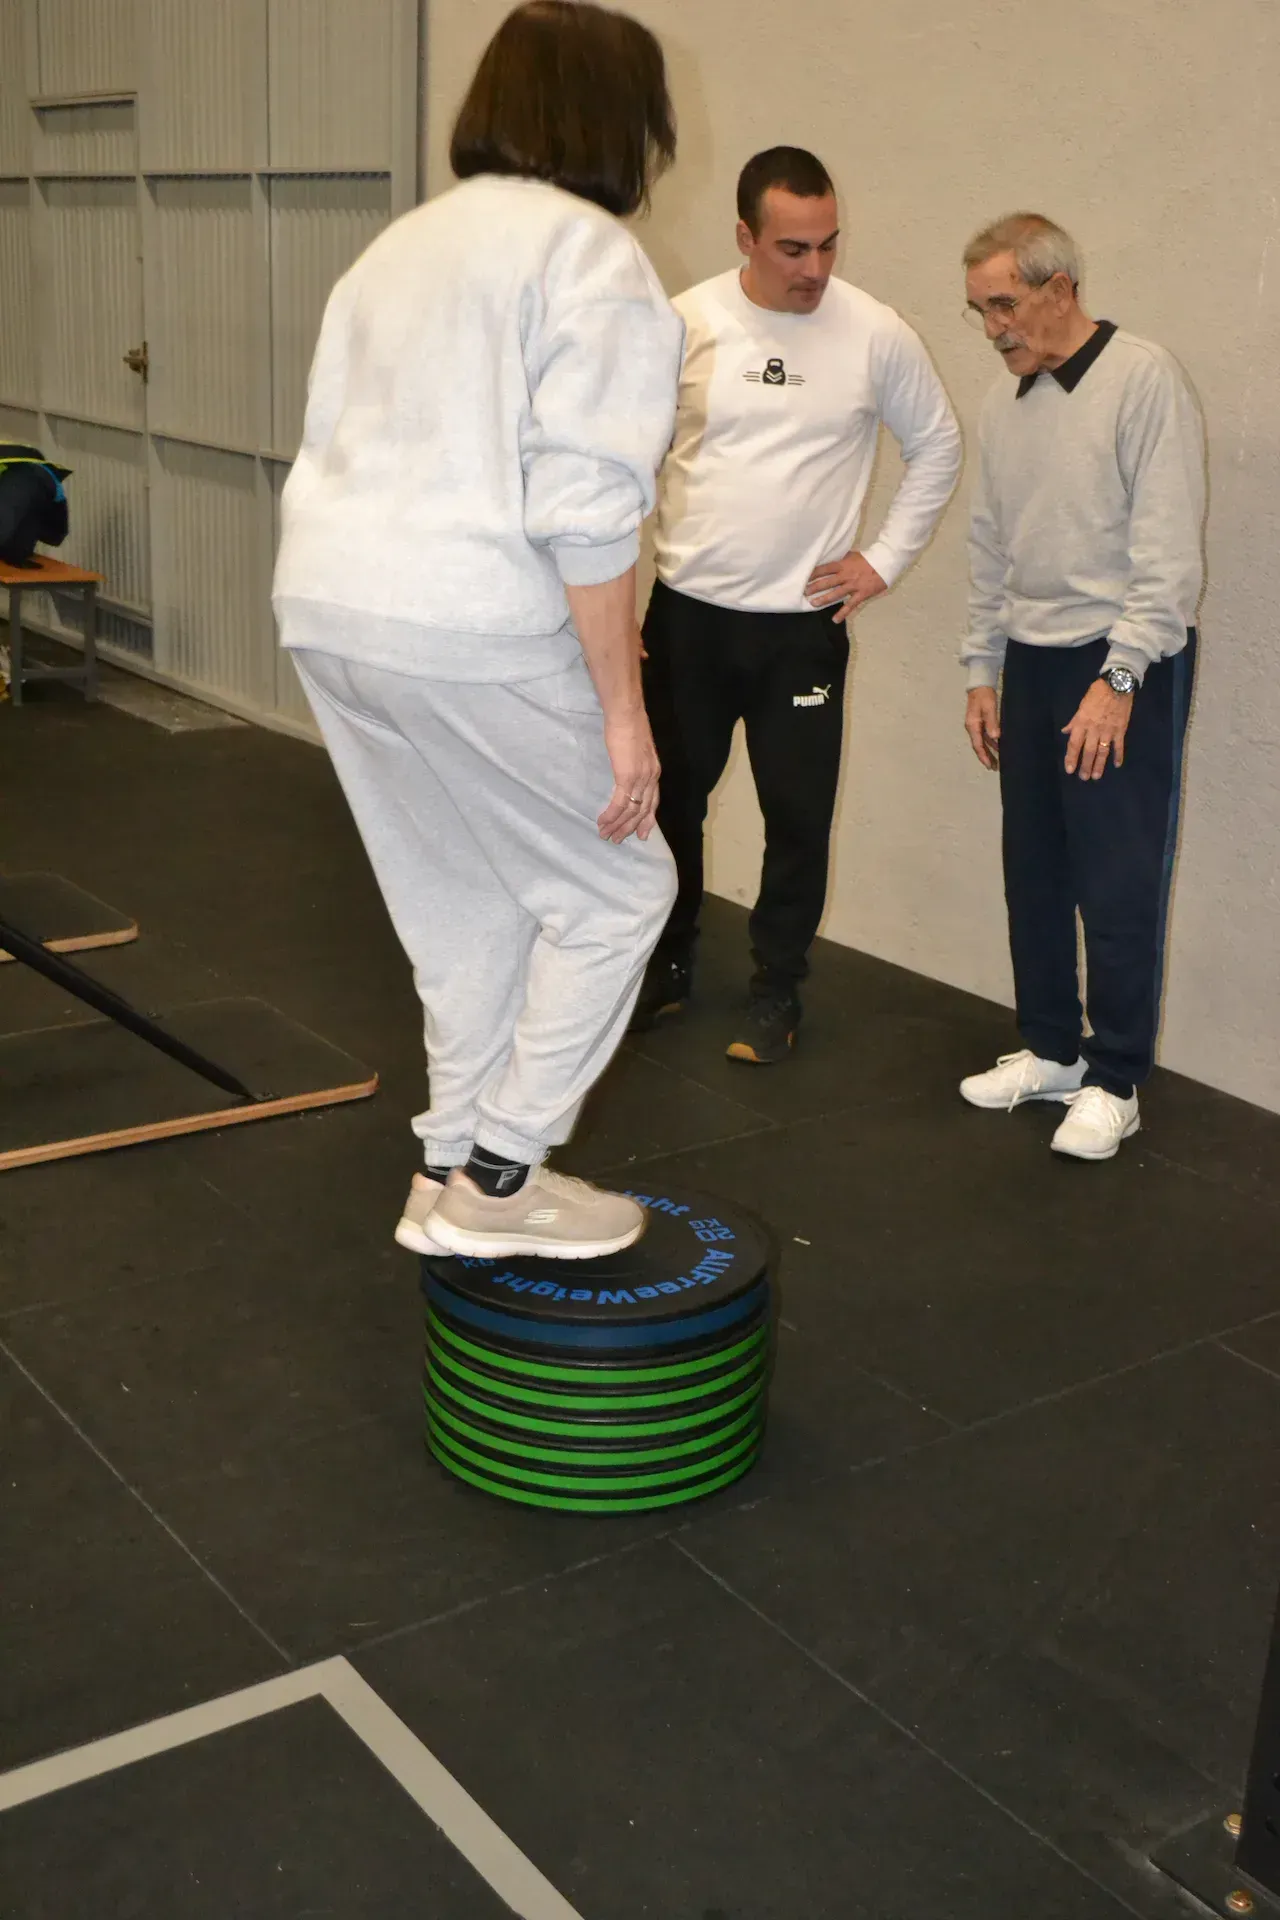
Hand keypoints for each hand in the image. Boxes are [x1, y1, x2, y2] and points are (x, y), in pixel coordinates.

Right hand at [599, 709, 659, 843]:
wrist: (626, 714)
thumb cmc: (628, 725)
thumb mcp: (636, 748)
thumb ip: (635, 761)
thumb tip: (627, 767)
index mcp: (654, 771)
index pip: (653, 802)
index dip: (647, 819)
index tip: (642, 834)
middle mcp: (651, 778)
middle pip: (643, 810)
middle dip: (630, 827)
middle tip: (618, 839)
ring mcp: (640, 778)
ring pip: (631, 811)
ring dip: (618, 825)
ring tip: (606, 835)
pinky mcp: (627, 777)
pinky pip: (620, 803)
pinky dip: (611, 815)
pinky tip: (603, 822)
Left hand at [804, 551, 887, 623]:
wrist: (885, 562)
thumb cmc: (869, 559)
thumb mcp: (852, 555)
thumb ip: (841, 560)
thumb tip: (830, 560)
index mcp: (843, 565)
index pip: (825, 569)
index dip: (813, 574)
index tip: (804, 578)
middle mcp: (846, 575)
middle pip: (827, 581)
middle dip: (815, 587)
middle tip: (804, 592)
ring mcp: (854, 585)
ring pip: (836, 593)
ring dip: (824, 599)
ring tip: (813, 604)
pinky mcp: (861, 594)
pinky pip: (851, 605)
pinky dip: (843, 613)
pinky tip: (835, 620)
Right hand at [965, 686, 1000, 769]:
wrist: (980, 683)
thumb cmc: (985, 694)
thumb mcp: (989, 707)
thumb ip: (992, 722)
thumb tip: (995, 737)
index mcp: (973, 725)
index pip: (978, 745)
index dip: (984, 756)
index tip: (990, 765)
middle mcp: (972, 727)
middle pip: (979, 746)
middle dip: (986, 757)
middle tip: (994, 767)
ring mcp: (975, 725)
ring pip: (982, 742)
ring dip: (989, 751)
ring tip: (996, 761)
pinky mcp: (979, 721)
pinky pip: (984, 736)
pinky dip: (990, 743)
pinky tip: (997, 746)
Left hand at [1062, 680, 1132, 779]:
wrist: (1117, 685)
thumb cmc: (1097, 693)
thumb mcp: (1081, 705)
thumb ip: (1074, 721)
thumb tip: (1065, 732)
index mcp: (1082, 723)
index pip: (1074, 744)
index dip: (1071, 758)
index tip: (1069, 770)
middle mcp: (1094, 730)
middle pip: (1088, 751)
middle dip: (1085, 766)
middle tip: (1083, 778)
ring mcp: (1108, 731)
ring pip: (1102, 752)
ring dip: (1099, 765)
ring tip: (1096, 776)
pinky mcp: (1121, 730)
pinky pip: (1119, 746)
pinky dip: (1119, 756)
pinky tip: (1117, 765)